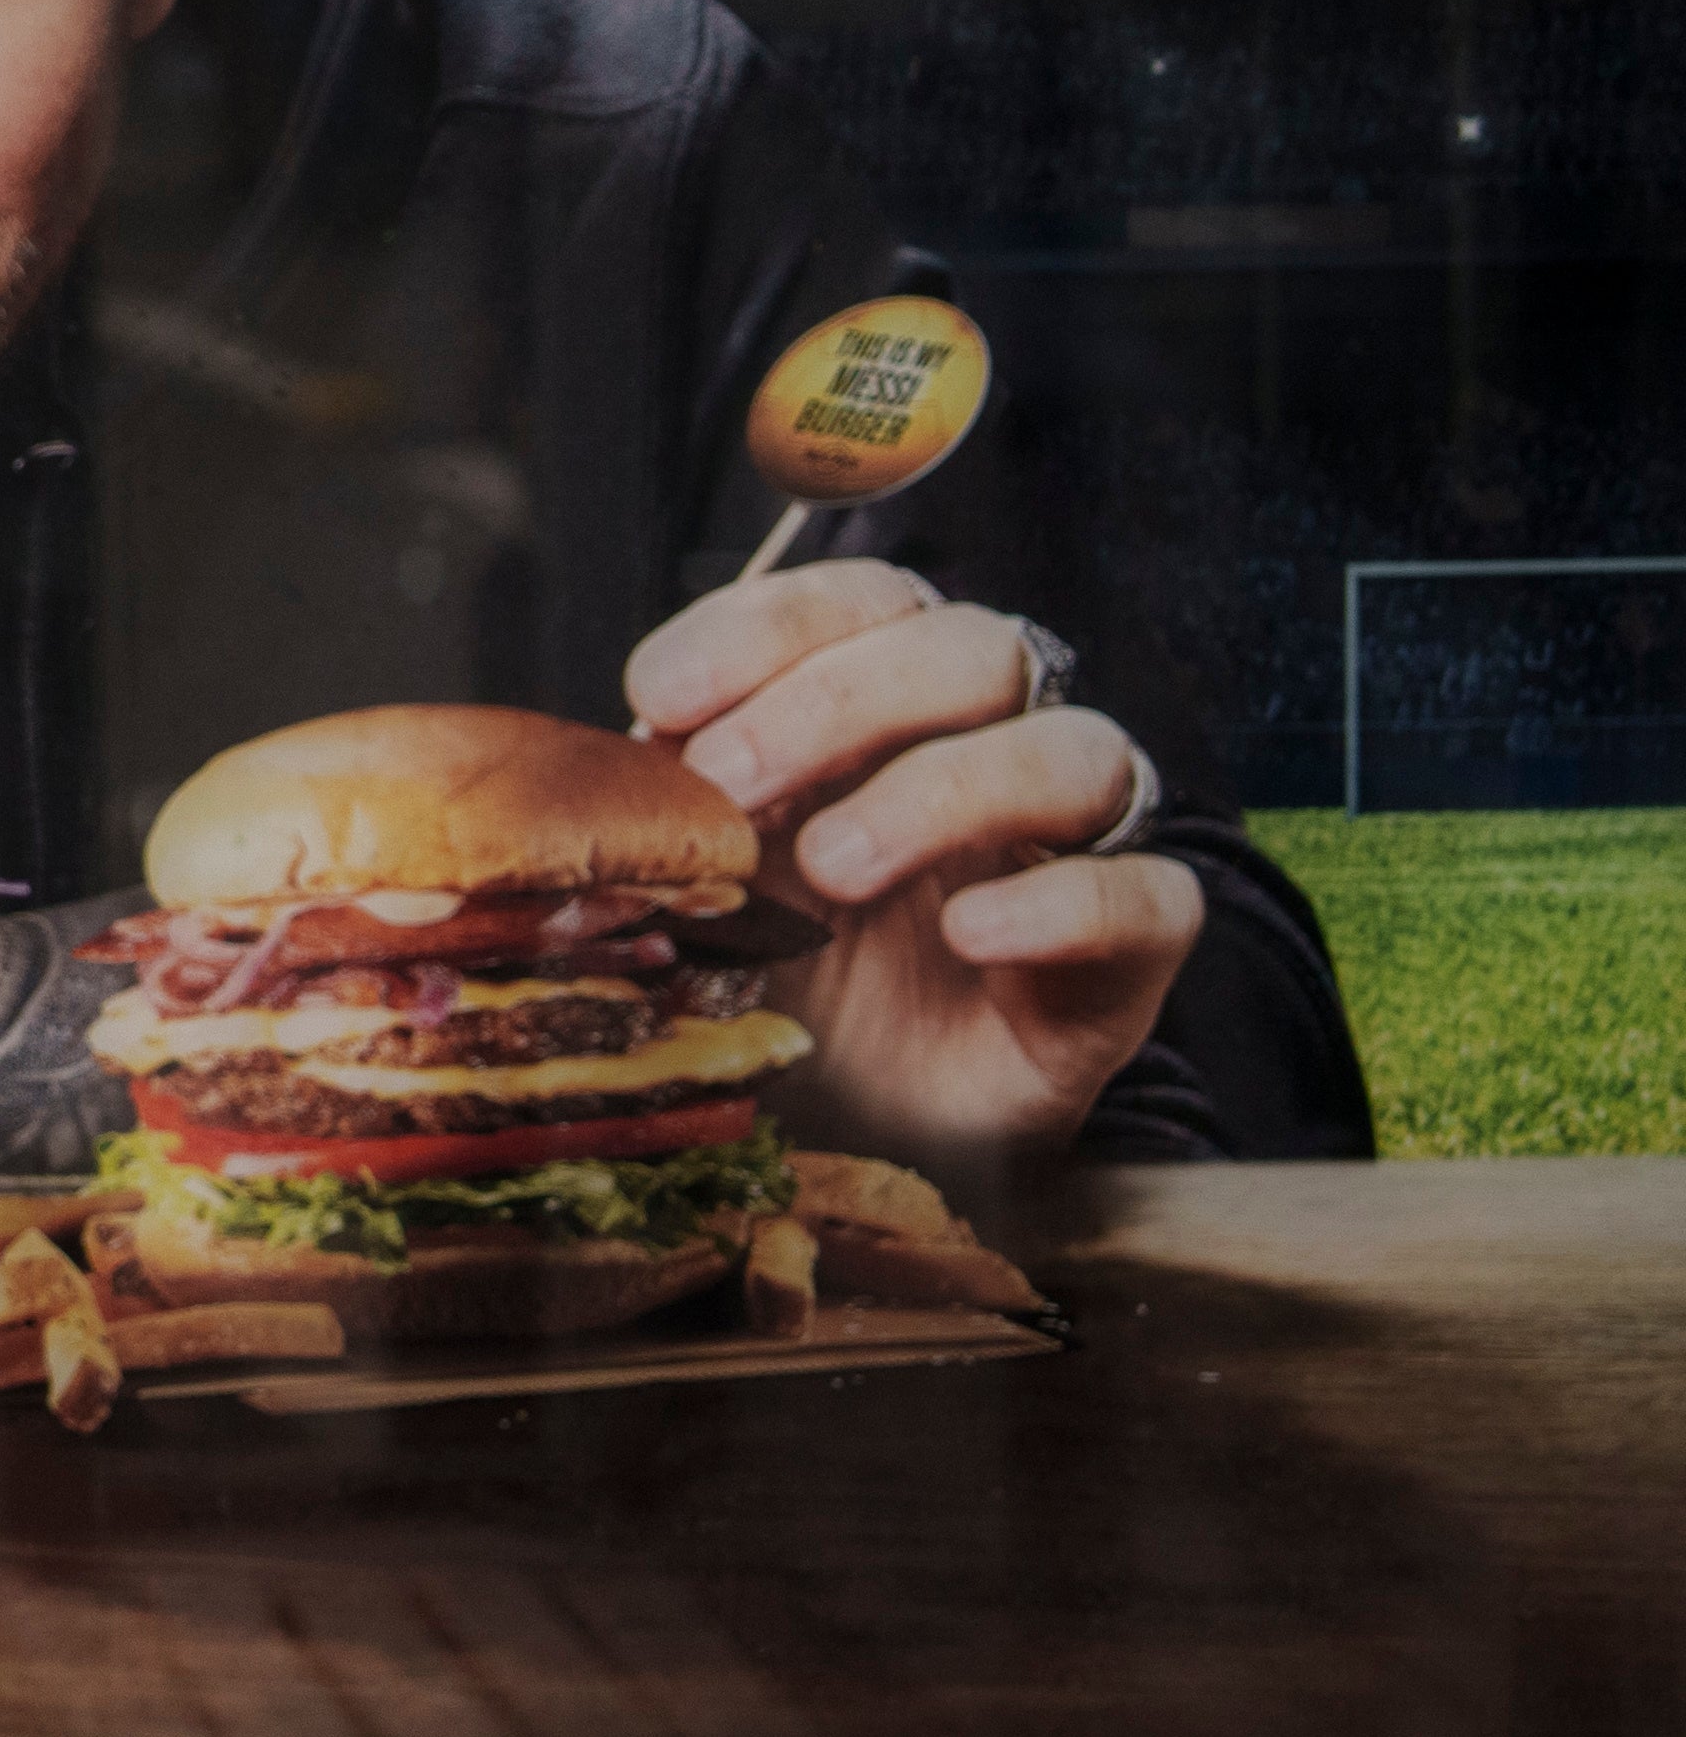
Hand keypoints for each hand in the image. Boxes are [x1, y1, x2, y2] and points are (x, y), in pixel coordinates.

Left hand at [629, 562, 1198, 1193]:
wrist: (844, 1135)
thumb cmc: (766, 983)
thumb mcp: (690, 881)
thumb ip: (660, 809)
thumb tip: (587, 763)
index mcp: (884, 708)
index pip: (866, 600)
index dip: (767, 626)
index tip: (657, 697)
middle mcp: (991, 750)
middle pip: (974, 649)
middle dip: (836, 703)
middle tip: (730, 788)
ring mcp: (1068, 847)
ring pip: (1078, 752)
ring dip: (941, 792)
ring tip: (830, 870)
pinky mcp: (1125, 958)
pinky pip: (1148, 896)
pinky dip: (1060, 904)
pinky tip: (969, 936)